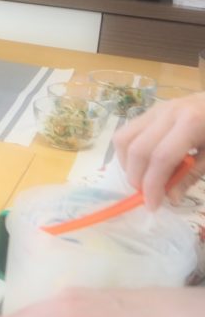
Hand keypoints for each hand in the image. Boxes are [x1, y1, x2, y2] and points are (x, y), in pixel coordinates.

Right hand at [113, 93, 204, 209]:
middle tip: (146, 195)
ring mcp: (155, 110)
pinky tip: (142, 164)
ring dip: (127, 165)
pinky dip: (127, 153)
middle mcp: (167, 113)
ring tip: (142, 178)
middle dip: (137, 178)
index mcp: (191, 123)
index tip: (152, 205)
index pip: (161, 158)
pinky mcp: (149, 112)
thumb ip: (192, 175)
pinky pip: (126, 133)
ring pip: (124, 139)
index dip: (153, 185)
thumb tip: (170, 198)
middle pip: (138, 149)